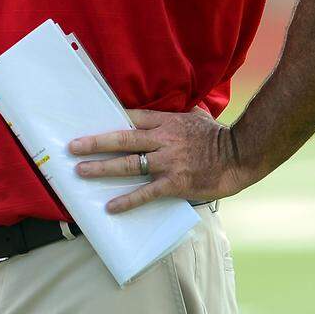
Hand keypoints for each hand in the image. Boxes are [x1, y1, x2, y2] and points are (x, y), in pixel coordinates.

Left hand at [69, 108, 255, 213]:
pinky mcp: (175, 183)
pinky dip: (128, 200)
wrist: (241, 155)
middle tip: (72, 147)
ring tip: (81, 172)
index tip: (86, 121)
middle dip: (95, 143)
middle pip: (122, 139)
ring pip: (129, 164)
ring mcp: (168, 162)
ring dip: (103, 168)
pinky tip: (110, 206)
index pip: (130, 117)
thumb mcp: (198, 116)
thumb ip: (182, 113)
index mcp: (166, 123)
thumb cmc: (220, 136)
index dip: (107, 119)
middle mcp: (162, 140)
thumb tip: (181, 107)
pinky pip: (146, 193)